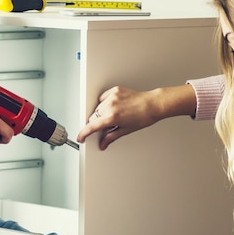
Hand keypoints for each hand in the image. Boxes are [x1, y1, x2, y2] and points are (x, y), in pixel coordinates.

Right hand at [76, 84, 196, 149]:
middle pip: (93, 117)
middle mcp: (110, 106)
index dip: (84, 133)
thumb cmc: (143, 117)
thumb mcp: (125, 130)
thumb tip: (103, 144)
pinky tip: (114, 107)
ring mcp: (112, 97)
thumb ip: (111, 137)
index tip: (81, 137)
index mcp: (112, 117)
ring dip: (101, 114)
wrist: (152, 105)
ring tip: (114, 116)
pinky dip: (105, 104)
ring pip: (97, 108)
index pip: (92, 126)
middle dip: (96, 124)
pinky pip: (103, 98)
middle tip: (106, 127)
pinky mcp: (115, 90)